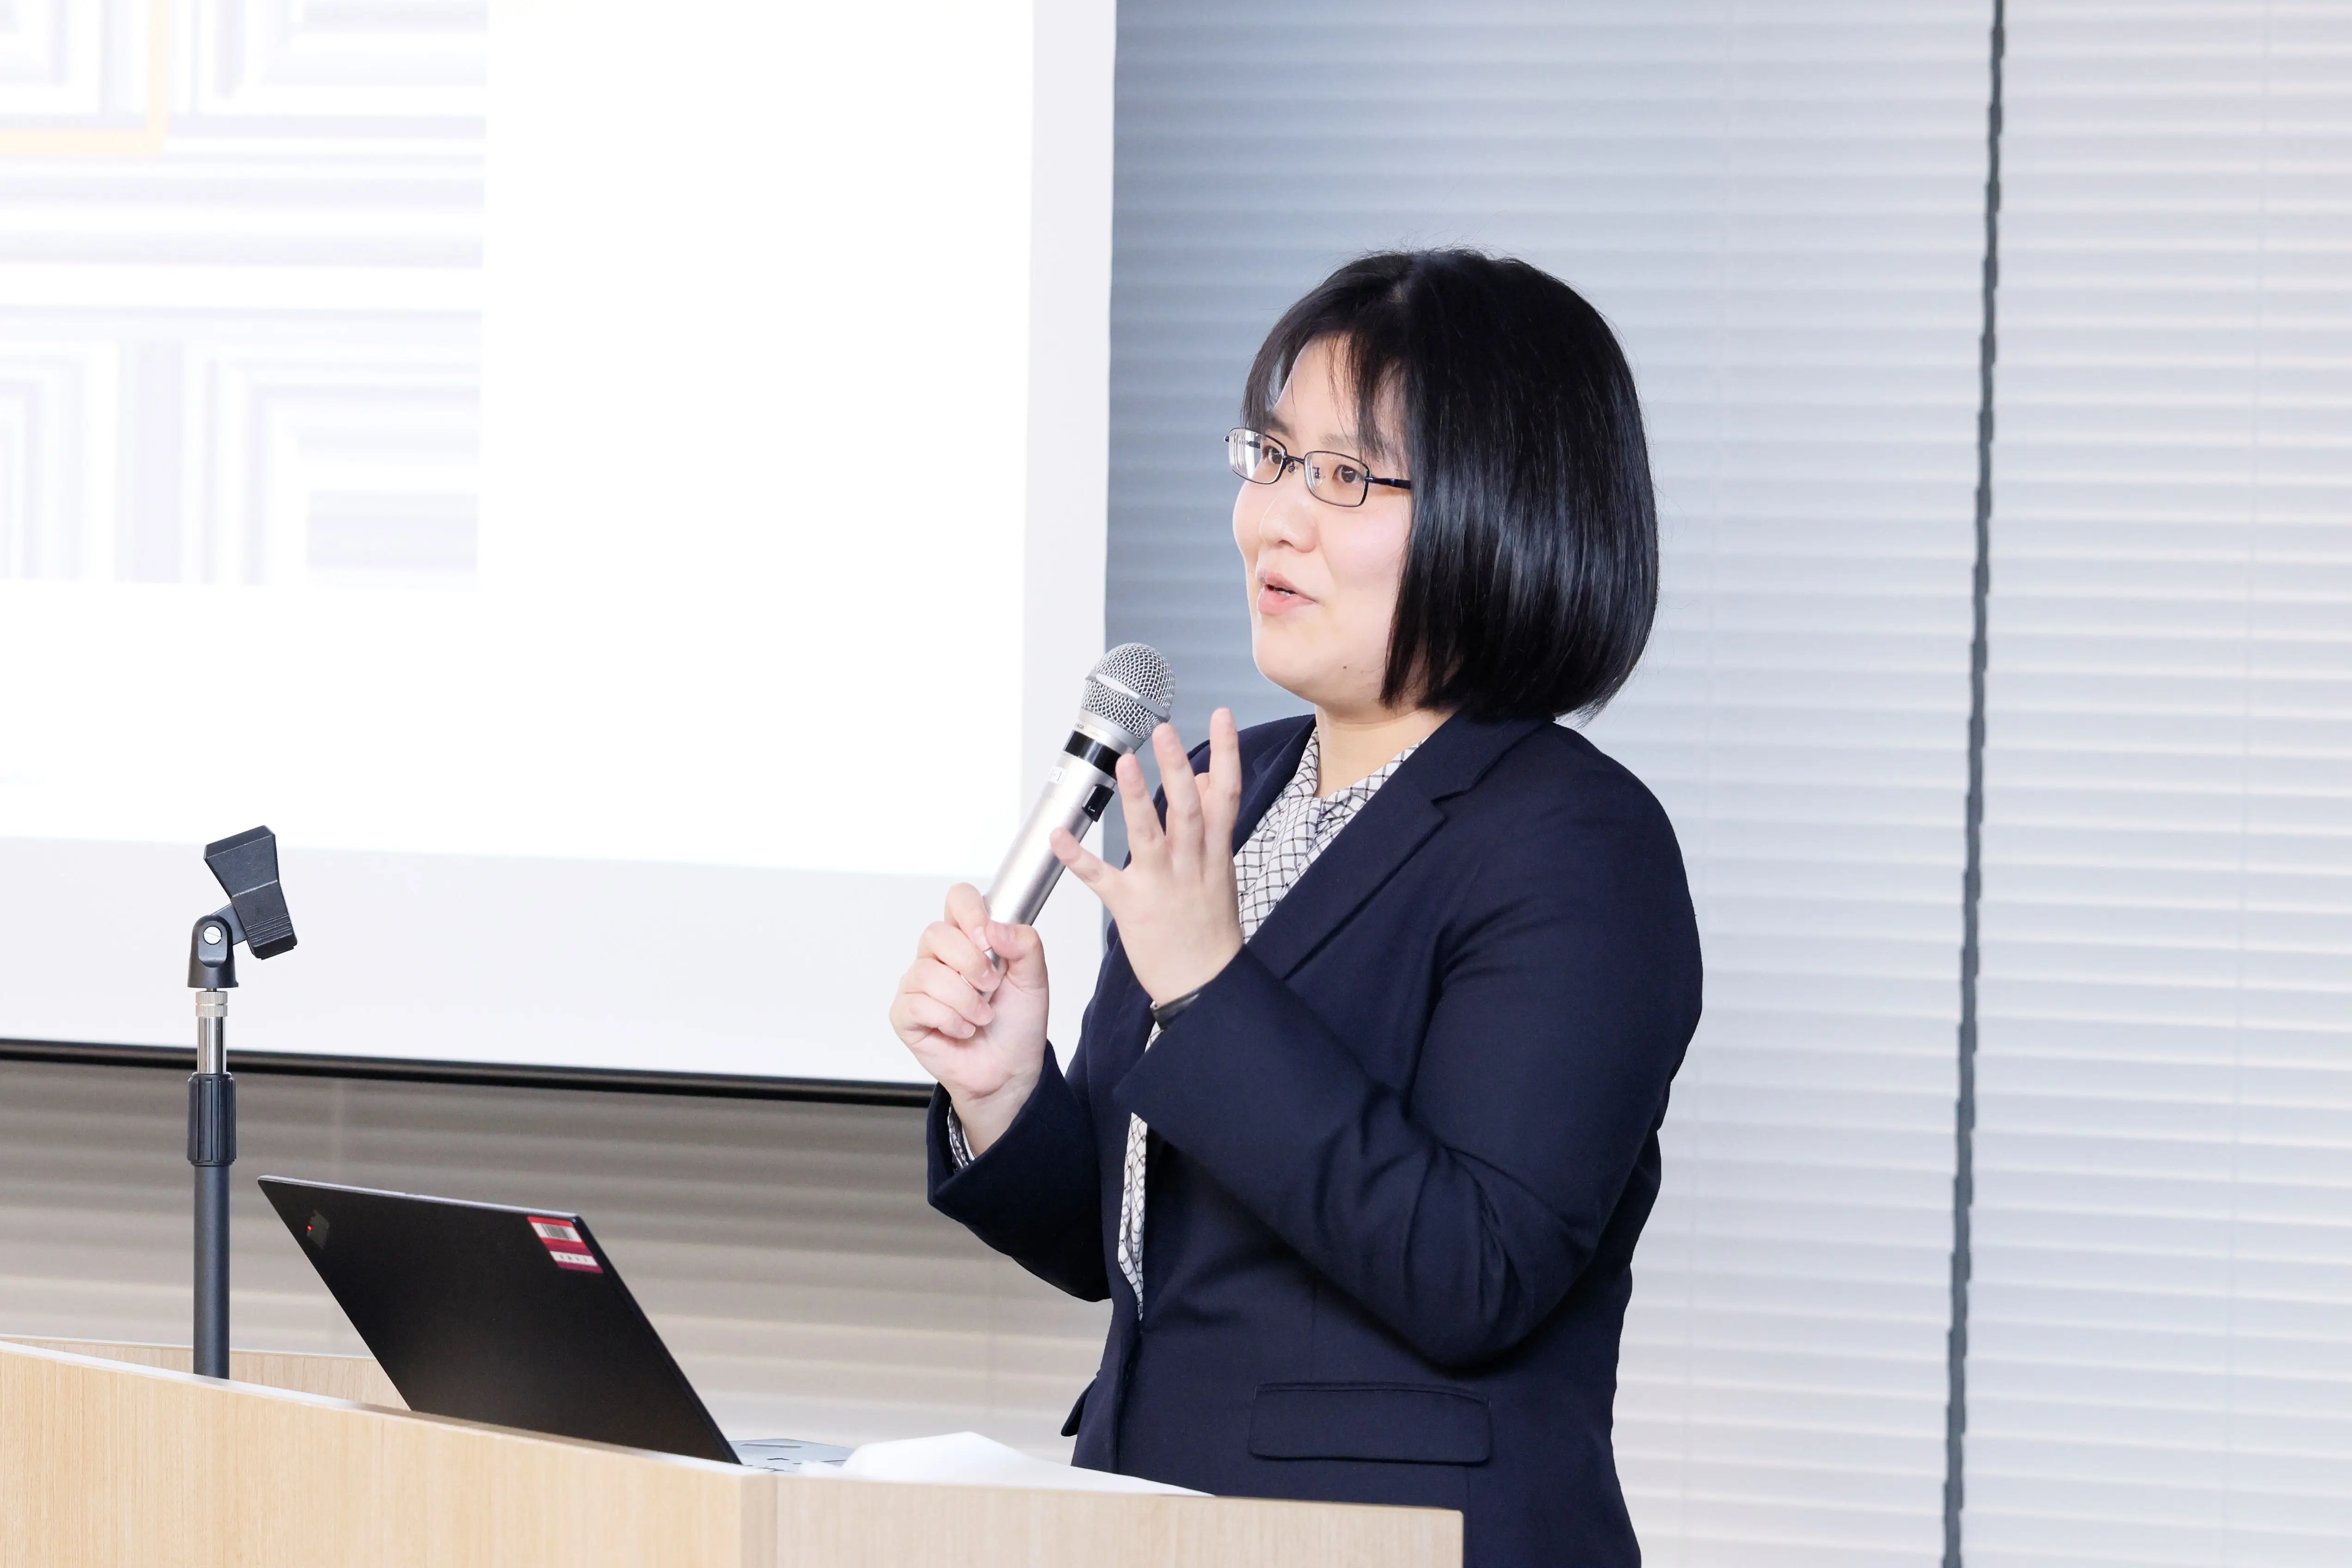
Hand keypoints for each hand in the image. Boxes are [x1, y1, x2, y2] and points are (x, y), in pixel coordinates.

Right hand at [887, 883, 1049, 1153]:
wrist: (1009, 1069)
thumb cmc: (1017, 1023)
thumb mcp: (1034, 980)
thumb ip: (1024, 945)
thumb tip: (995, 927)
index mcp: (969, 938)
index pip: (958, 899)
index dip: (970, 912)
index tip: (987, 937)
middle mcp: (938, 956)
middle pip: (936, 934)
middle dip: (971, 963)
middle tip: (992, 986)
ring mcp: (917, 984)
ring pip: (927, 973)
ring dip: (965, 1000)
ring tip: (982, 1016)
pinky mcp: (905, 1014)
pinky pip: (917, 1005)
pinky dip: (950, 1020)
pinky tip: (963, 1029)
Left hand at [1051, 709, 1244, 1005]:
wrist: (1204, 984)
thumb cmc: (1210, 929)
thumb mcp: (1219, 871)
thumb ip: (1209, 822)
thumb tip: (1201, 776)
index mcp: (1213, 853)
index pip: (1226, 795)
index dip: (1227, 753)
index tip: (1222, 716)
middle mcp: (1190, 864)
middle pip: (1187, 809)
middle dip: (1176, 768)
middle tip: (1165, 731)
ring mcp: (1160, 885)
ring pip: (1149, 835)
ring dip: (1137, 798)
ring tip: (1125, 763)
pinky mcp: (1130, 906)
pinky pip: (1101, 878)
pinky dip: (1078, 857)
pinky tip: (1059, 836)